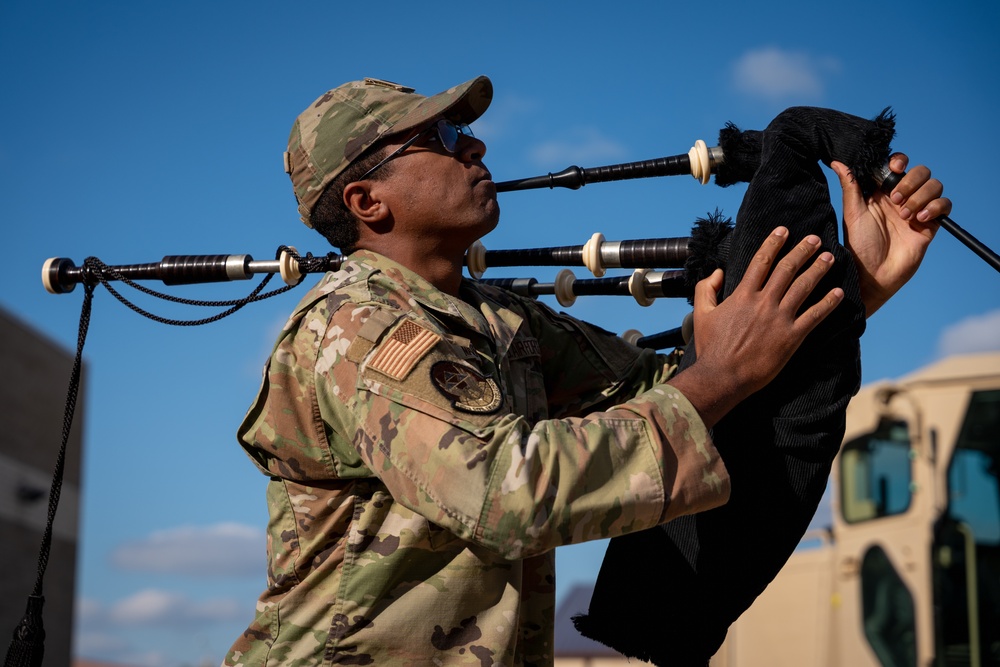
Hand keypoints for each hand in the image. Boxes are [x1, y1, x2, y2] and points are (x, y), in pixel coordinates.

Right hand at [669, 228, 843, 427]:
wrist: (722, 376)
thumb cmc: (711, 347)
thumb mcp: (701, 314)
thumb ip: (706, 289)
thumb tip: (717, 272)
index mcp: (742, 295)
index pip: (761, 261)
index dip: (774, 243)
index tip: (784, 230)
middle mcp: (764, 302)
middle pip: (787, 269)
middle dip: (802, 251)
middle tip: (815, 239)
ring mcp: (780, 319)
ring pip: (804, 287)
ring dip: (818, 270)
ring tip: (830, 257)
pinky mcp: (792, 337)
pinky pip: (815, 316)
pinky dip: (828, 303)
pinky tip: (839, 293)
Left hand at [832, 154, 950, 316]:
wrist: (874, 274)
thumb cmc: (859, 245)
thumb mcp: (853, 212)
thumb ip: (850, 185)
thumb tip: (837, 161)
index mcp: (882, 192)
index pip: (898, 165)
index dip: (900, 161)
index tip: (894, 169)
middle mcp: (901, 198)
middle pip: (920, 172)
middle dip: (911, 181)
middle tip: (895, 200)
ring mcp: (917, 210)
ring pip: (934, 185)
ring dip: (921, 195)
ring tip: (905, 215)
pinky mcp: (930, 224)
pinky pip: (944, 204)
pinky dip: (934, 206)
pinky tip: (919, 219)